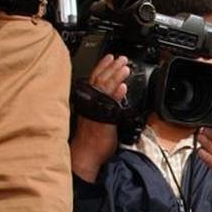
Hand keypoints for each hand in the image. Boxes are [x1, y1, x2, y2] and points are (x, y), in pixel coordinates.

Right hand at [71, 55, 130, 182]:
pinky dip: (116, 95)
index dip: (102, 66)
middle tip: (122, 58)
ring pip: (105, 89)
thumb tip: (116, 95)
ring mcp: (96, 111)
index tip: (110, 57)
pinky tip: (123, 88)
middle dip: (111, 67)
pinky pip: (110, 105)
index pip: (94, 78)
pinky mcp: (103, 120)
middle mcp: (90, 103)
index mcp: (88, 100)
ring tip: (125, 68)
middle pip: (100, 80)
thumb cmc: (90, 138)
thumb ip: (104, 104)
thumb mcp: (96, 116)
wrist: (86, 154)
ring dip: (116, 77)